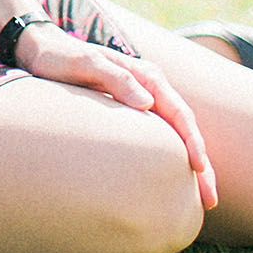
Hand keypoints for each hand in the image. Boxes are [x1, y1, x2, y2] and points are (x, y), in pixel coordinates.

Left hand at [14, 25, 218, 211]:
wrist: (42, 51)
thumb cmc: (61, 58)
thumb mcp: (85, 64)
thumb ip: (116, 79)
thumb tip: (148, 103)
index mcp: (146, 76)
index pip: (179, 113)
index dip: (192, 143)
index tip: (199, 169)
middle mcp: (151, 89)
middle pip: (185, 130)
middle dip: (202, 165)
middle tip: (211, 200)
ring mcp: (144, 101)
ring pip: (176, 138)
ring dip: (192, 167)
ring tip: (203, 201)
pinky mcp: (131, 113)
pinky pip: (160, 139)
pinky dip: (172, 160)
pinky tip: (174, 183)